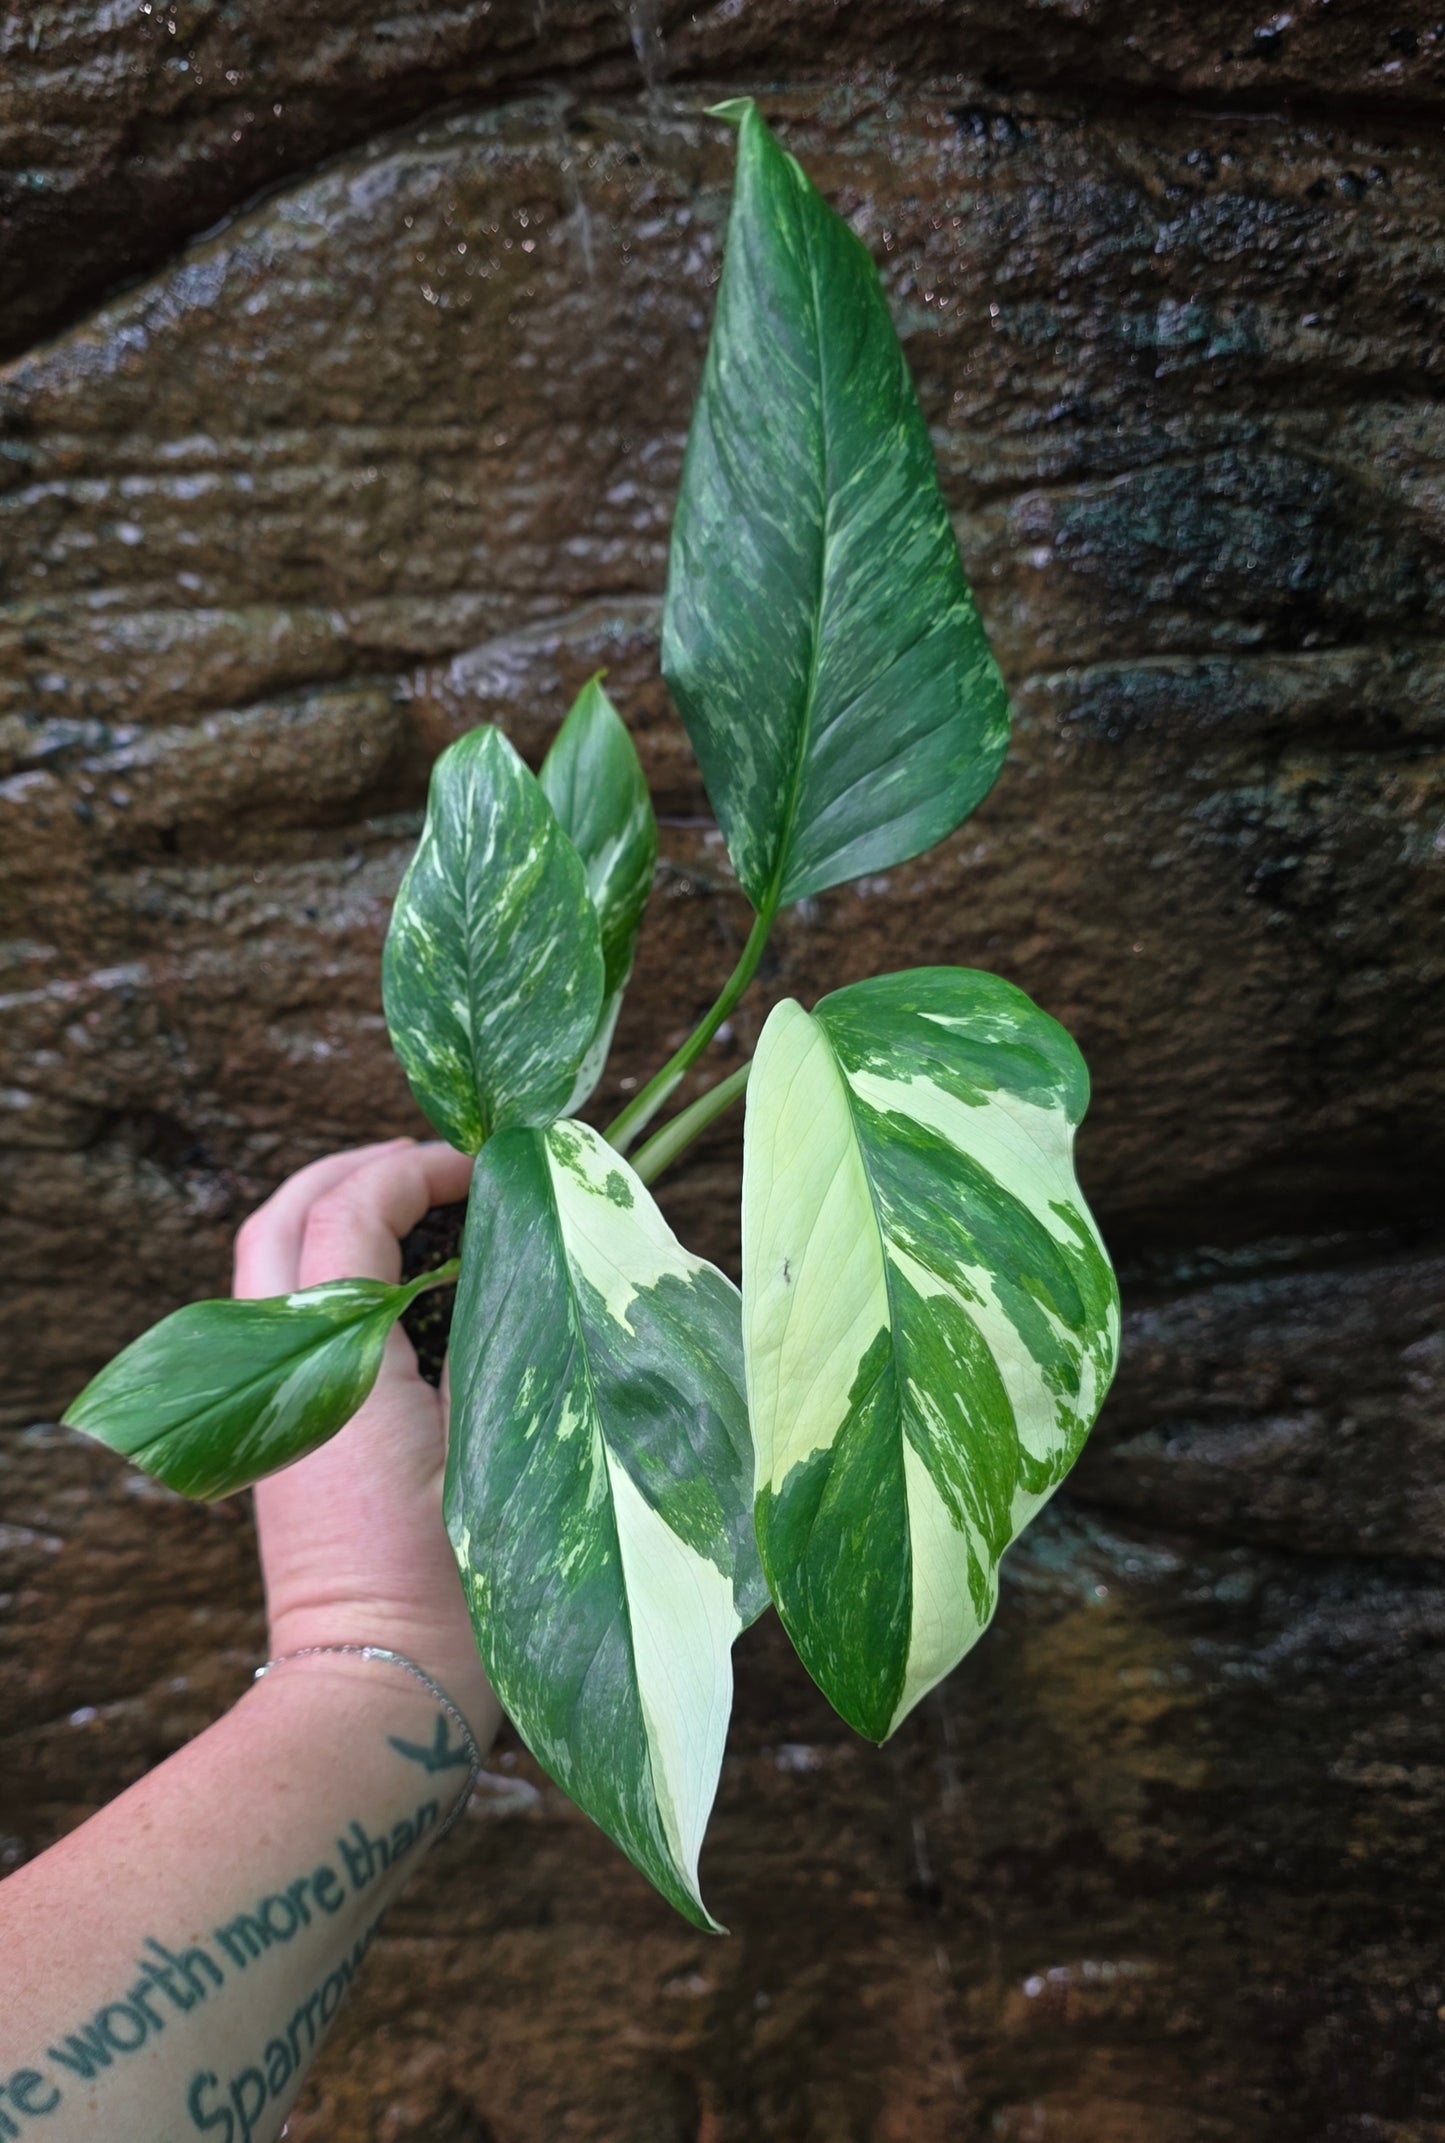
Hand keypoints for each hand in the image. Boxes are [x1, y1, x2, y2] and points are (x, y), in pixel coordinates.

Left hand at [234, 1138, 498, 1742]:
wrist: (381, 1689)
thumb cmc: (453, 1582)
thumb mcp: (496, 1445)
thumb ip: (498, 1339)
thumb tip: (523, 1254)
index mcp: (331, 1365)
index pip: (347, 1216)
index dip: (413, 1170)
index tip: (479, 1166)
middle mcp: (278, 1372)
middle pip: (280, 1218)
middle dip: (354, 1172)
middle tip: (436, 1168)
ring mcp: (269, 1406)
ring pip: (272, 1266)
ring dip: (336, 1218)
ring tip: (424, 1212)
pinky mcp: (281, 1437)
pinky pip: (287, 1319)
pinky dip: (334, 1274)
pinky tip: (407, 1287)